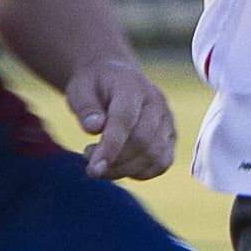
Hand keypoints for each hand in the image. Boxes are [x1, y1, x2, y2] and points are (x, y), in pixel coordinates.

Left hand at [63, 55, 175, 181]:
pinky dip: (140, 173)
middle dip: (115, 161)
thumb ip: (85, 107)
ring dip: (124, 170)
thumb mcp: (80, 89)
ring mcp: (167, 120)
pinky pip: (161, 164)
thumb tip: (94, 128)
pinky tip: (120, 167)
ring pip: (153, 156)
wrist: (115, 78)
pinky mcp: (171, 136)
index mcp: (132, 86)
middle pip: (142, 142)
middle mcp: (156, 102)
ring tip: (100, 162)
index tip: (93, 169)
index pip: (125, 120)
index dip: (110, 147)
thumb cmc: (94, 86)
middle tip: (88, 159)